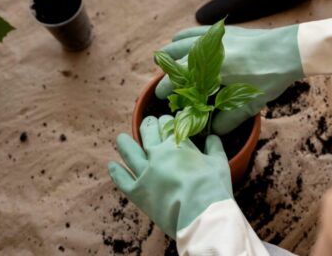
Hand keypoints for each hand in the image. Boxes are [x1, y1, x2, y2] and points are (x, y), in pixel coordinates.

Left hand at [107, 115, 232, 238]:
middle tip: (148, 123)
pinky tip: (112, 165)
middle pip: (148, 133)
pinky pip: (122, 180)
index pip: (169, 125)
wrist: (200, 213)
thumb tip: (212, 137)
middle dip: (148, 126)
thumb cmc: (212, 186)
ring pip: (130, 153)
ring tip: (121, 138)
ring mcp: (144, 172)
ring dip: (125, 144)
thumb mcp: (220, 163)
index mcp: (177, 144)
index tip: (168, 119)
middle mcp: (157, 154)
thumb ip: (214, 147)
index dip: (168, 120)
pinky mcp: (137, 192)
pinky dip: (116, 172)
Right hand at [157, 10, 331, 134]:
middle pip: (173, 57)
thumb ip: (229, 118)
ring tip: (170, 64)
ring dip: (172, 53)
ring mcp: (215, 37)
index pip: (177, 77)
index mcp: (212, 68)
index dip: (165, 88)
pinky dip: (185, 37)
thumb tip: (213, 131)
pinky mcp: (224, 30)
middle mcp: (208, 49)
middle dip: (166, 71)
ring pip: (180, 41)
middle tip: (166, 82)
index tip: (162, 96)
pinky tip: (184, 43)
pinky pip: (195, 30)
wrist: (290, 49)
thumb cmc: (270, 76)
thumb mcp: (250, 103)